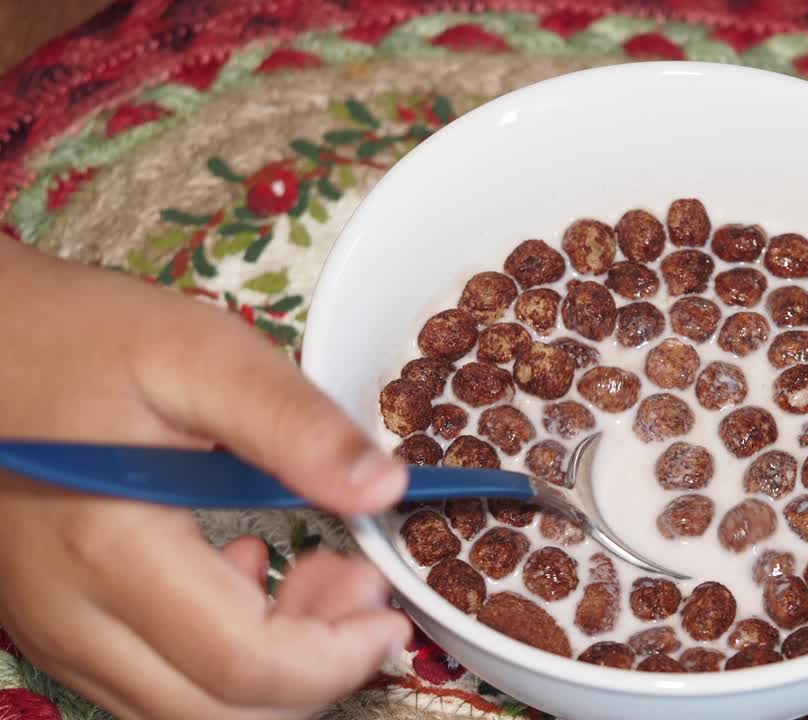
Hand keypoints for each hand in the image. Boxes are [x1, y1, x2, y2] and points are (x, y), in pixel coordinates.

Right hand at [0, 240, 411, 717]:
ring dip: (274, 668)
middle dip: (316, 671)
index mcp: (114, 553)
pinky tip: (244, 572)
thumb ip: (294, 425)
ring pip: (187, 711)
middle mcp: (73, 618)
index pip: (245, 666)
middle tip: (359, 584)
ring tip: (315, 572)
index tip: (390, 610)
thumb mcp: (198, 354)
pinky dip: (222, 657)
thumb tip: (385, 489)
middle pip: (219, 714)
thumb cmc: (79, 337)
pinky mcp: (56, 624)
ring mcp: (56, 631)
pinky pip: (154, 682)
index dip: (336, 657)